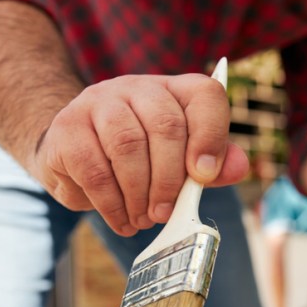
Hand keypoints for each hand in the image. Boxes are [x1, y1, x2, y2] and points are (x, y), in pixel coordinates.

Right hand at [30, 74, 249, 235]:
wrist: (71, 152)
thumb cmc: (137, 160)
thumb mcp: (178, 161)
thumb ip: (211, 165)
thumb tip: (239, 167)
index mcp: (173, 91)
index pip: (204, 95)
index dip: (211, 136)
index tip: (204, 177)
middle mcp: (136, 87)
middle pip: (165, 125)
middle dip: (170, 180)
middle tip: (165, 213)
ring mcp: (98, 102)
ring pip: (127, 146)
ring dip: (139, 194)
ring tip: (142, 219)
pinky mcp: (67, 129)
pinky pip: (95, 170)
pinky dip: (112, 204)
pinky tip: (121, 219)